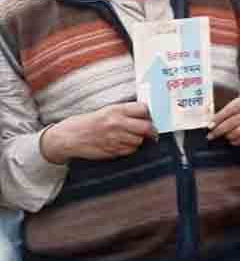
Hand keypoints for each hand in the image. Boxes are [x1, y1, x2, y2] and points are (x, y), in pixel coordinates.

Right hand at [40, 102, 156, 163]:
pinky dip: (131, 148)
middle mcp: (116, 123)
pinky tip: (123, 144)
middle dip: (151, 130)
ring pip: (140, 140)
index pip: (144, 109)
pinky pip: (130, 151)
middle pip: (147, 127)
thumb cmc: (86, 123)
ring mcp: (115, 138)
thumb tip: (145, 116)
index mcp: (115, 110)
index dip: (149, 114)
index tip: (150, 117)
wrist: (67, 138)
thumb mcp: (105, 111)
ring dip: (140, 140)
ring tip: (132, 137)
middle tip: (151, 131)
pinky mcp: (112, 151)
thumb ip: (124, 113)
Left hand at [209, 96, 239, 147]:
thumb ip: (220, 113)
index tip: (210, 126)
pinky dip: (235, 142)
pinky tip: (231, 140)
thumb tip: (208, 121)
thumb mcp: (232, 107)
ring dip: (227, 136)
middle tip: (211, 135)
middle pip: (234, 122)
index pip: (230, 110)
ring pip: (238, 132)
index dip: (218, 118)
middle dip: (220, 130)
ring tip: (222, 136)